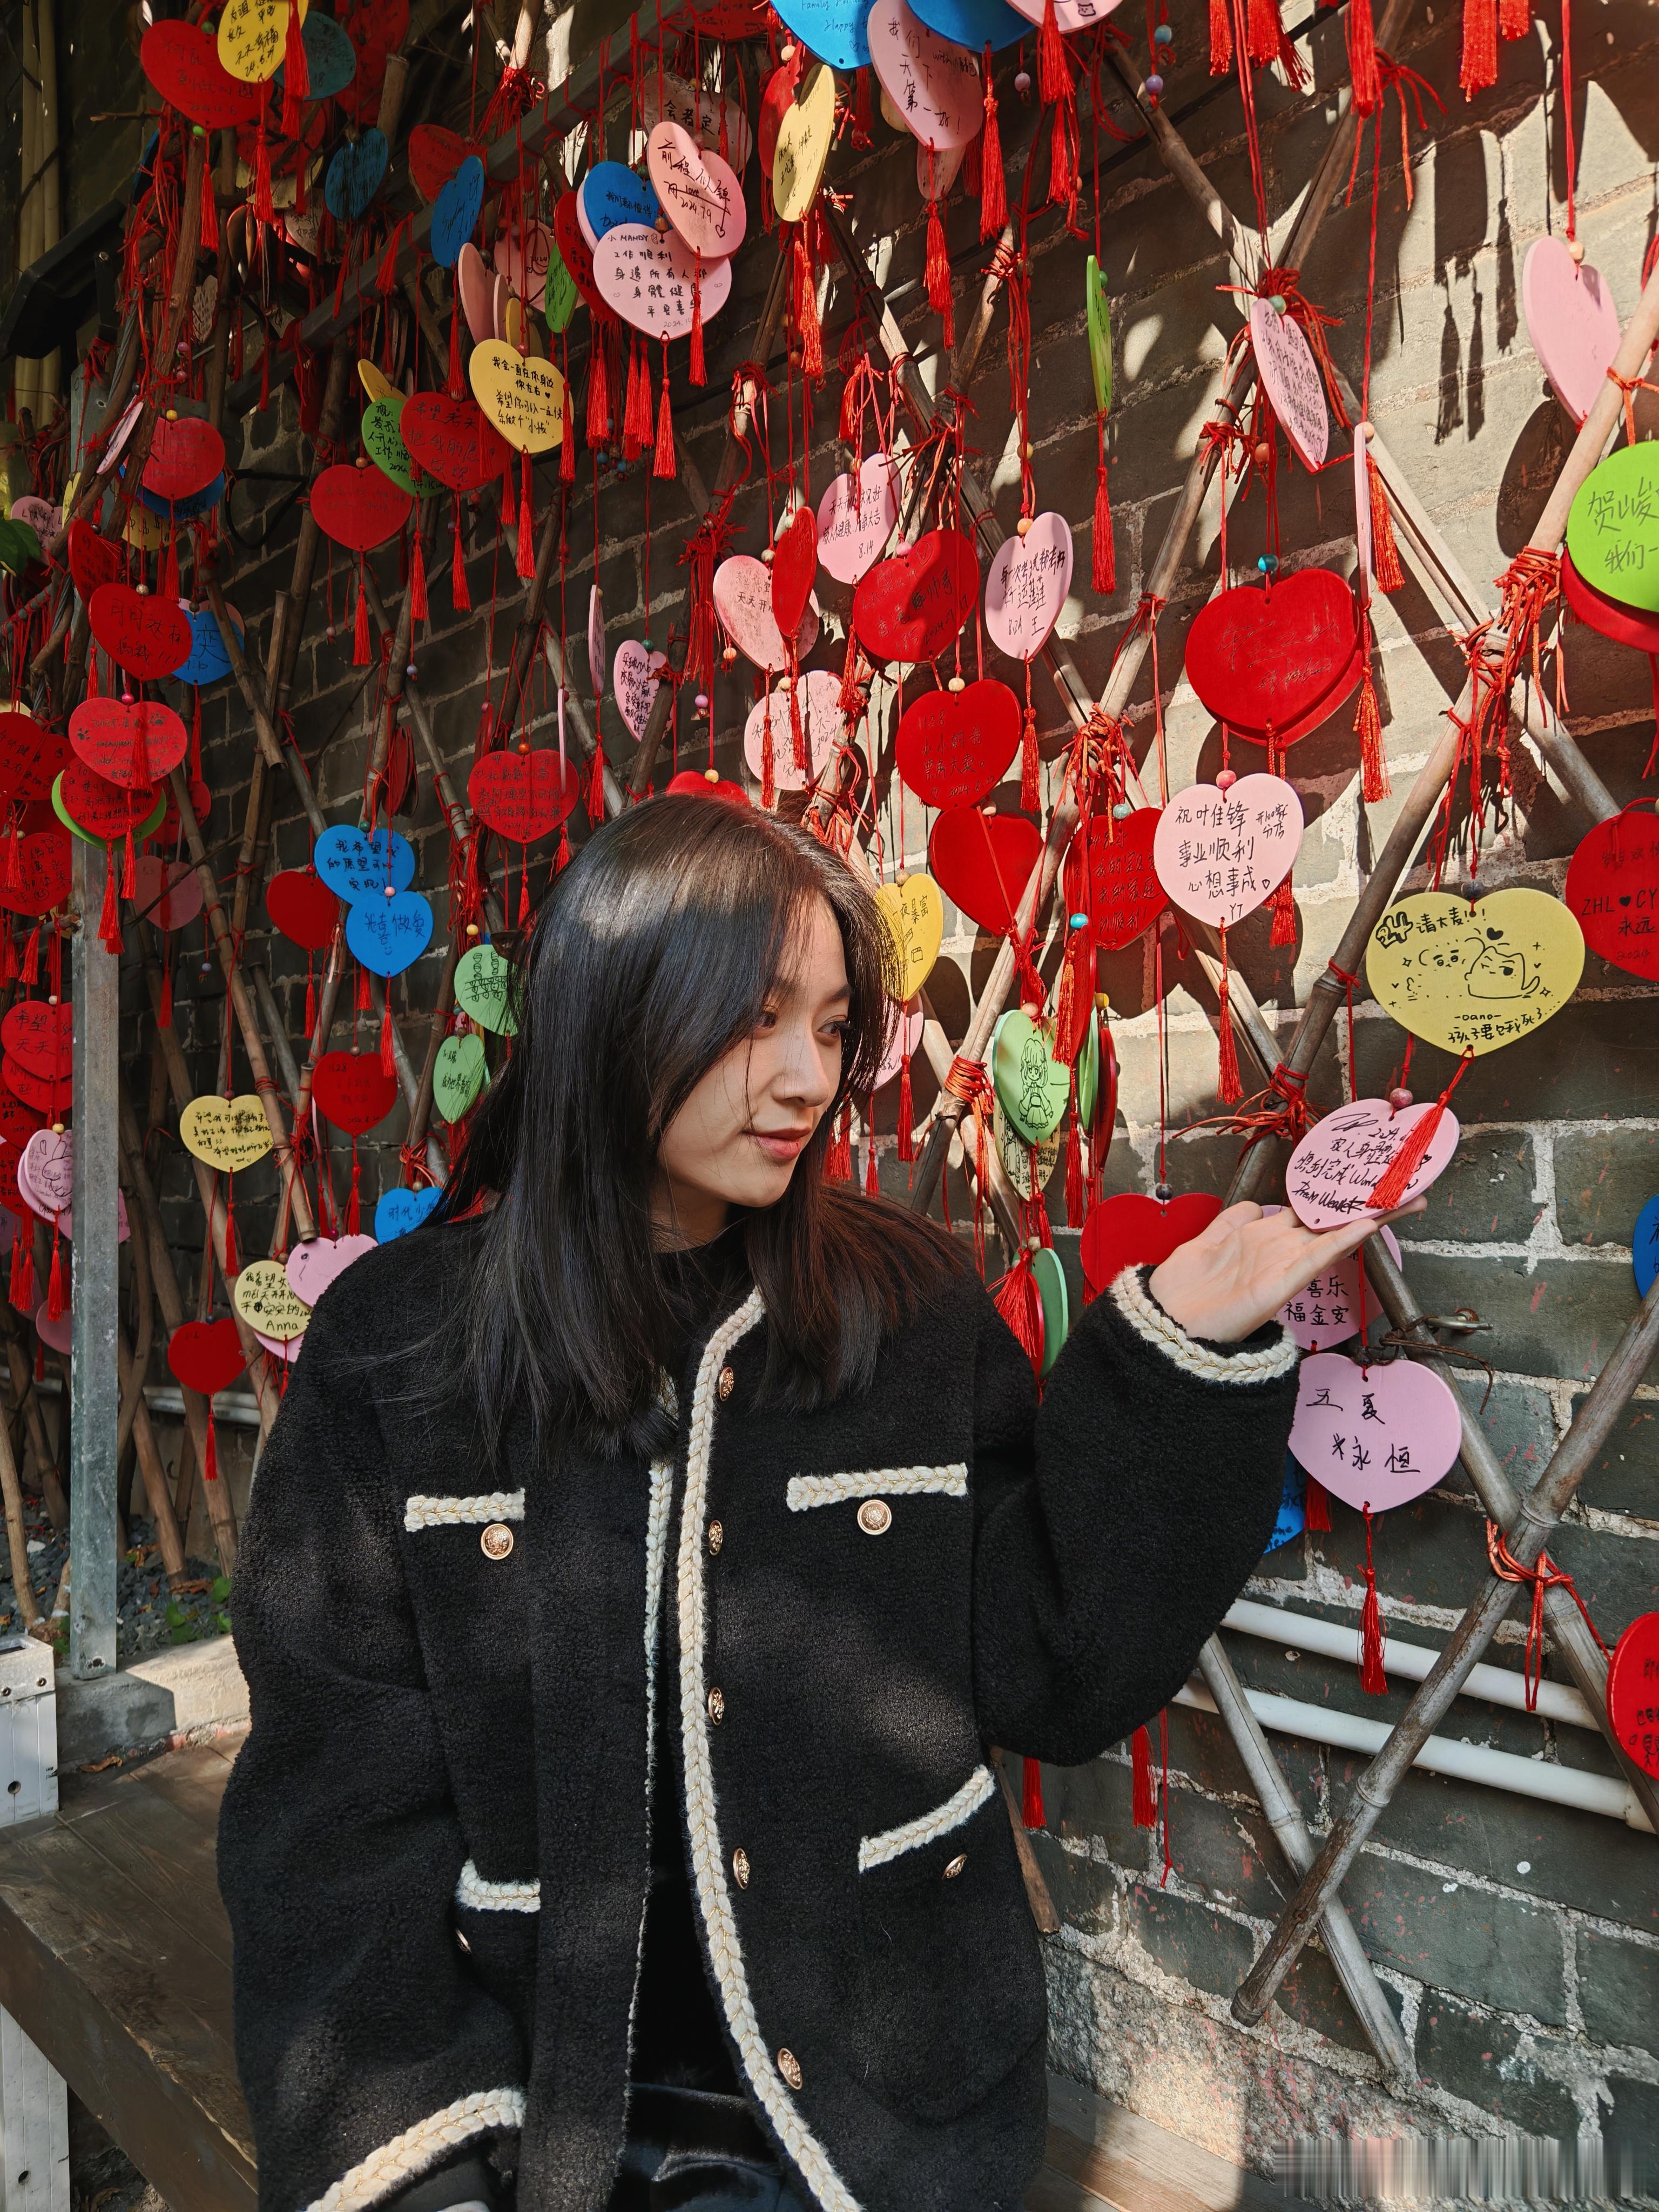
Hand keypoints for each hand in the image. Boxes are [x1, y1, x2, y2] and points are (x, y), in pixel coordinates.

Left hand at [1147, 1198, 1425, 1344]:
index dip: (1334, 1197)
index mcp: (1262, 1237)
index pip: (1307, 1211)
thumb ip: (1230, 1223)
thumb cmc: (1184, 1290)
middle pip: (1326, 1220)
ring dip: (1364, 1217)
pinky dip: (1339, 1241)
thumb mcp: (1204, 1244)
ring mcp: (1280, 1265)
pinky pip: (1314, 1258)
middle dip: (1362, 1205)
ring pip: (1328, 1234)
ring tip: (1400, 1199)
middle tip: (1403, 1187)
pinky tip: (1364, 1226)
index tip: (1363, 1180)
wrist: (1167, 1322)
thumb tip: (1255, 1205)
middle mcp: (1277, 1249)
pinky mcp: (1279, 1285)